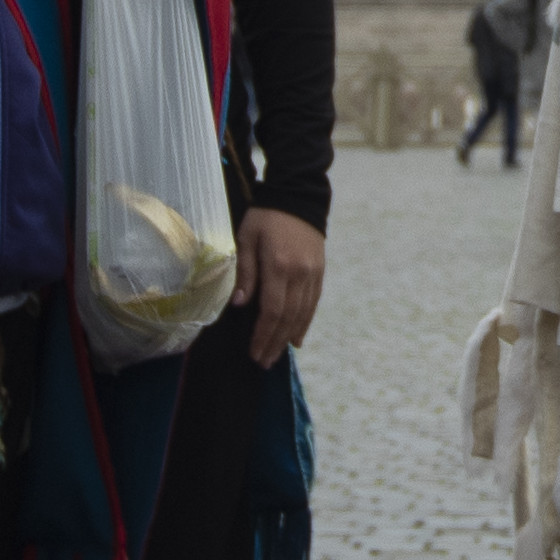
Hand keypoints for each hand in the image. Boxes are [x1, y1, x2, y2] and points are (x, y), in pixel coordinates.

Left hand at [233, 204, 327, 367]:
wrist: (298, 196)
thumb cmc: (265, 216)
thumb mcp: (247, 238)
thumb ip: (245, 272)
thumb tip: (240, 305)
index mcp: (279, 266)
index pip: (271, 310)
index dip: (263, 334)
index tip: (253, 352)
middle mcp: (299, 274)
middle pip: (288, 317)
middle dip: (274, 342)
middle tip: (263, 362)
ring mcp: (312, 274)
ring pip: (302, 314)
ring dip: (289, 337)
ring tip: (277, 355)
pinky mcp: (319, 272)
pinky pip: (313, 304)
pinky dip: (305, 323)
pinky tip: (297, 338)